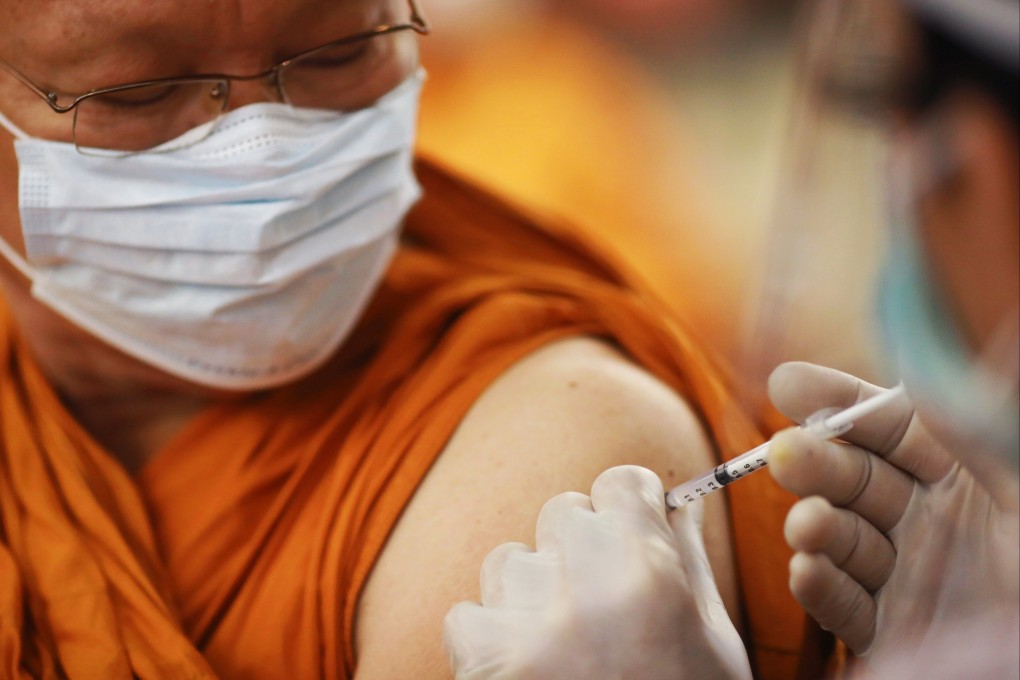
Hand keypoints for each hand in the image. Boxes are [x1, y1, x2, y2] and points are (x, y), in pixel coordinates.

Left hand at [443, 465, 750, 679]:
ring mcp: (528, 630)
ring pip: (510, 561)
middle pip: (563, 513)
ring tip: (563, 646)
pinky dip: (491, 638)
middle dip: (581, 548)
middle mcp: (586, 589)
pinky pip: (467, 614)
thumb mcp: (714, 641)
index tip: (628, 526)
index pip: (617, 483)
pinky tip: (528, 672)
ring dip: (532, 592)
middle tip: (600, 601)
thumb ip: (687, 560)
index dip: (626, 506)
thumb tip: (672, 501)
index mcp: (652, 575)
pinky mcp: (483, 668)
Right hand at [767, 362, 1019, 669]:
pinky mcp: (891, 632)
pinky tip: (807, 569)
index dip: (839, 402)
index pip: (890, 427)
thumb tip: (918, 361)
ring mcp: (906, 575)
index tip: (787, 385)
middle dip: (814, 464)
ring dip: (814, 527)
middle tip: (782, 454)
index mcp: (965, 475)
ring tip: (806, 524)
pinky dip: (820, 589)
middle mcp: (929, 520)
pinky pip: (845, 607)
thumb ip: (970, 432)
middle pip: (853, 479)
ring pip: (841, 540)